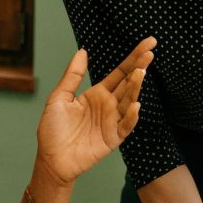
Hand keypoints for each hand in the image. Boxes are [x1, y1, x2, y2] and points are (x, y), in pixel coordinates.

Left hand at [35, 37, 154, 184]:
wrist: (51, 159)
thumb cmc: (52, 130)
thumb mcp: (59, 98)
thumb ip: (72, 76)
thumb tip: (82, 52)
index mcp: (96, 94)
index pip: (119, 73)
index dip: (133, 58)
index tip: (147, 44)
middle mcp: (108, 105)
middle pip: (128, 83)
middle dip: (140, 67)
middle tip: (151, 51)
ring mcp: (112, 121)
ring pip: (129, 101)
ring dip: (135, 87)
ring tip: (140, 72)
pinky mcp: (113, 138)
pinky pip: (126, 125)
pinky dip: (132, 116)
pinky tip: (135, 104)